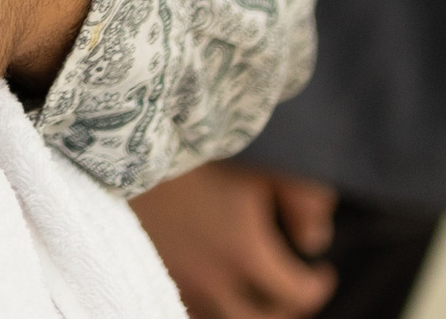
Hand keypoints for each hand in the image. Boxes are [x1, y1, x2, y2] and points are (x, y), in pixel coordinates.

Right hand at [130, 160, 337, 318]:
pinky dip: (211, 306)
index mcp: (245, 254)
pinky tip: (215, 285)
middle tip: (292, 293)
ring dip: (245, 312)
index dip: (316, 287)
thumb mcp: (262, 164)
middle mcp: (212, 280)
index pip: (296, 294)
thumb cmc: (197, 149)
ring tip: (256, 293)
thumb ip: (305, 200)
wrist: (125, 144)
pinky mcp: (153, 272)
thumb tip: (316, 241)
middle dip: (283, 312)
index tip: (321, 272)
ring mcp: (179, 280)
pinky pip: (191, 308)